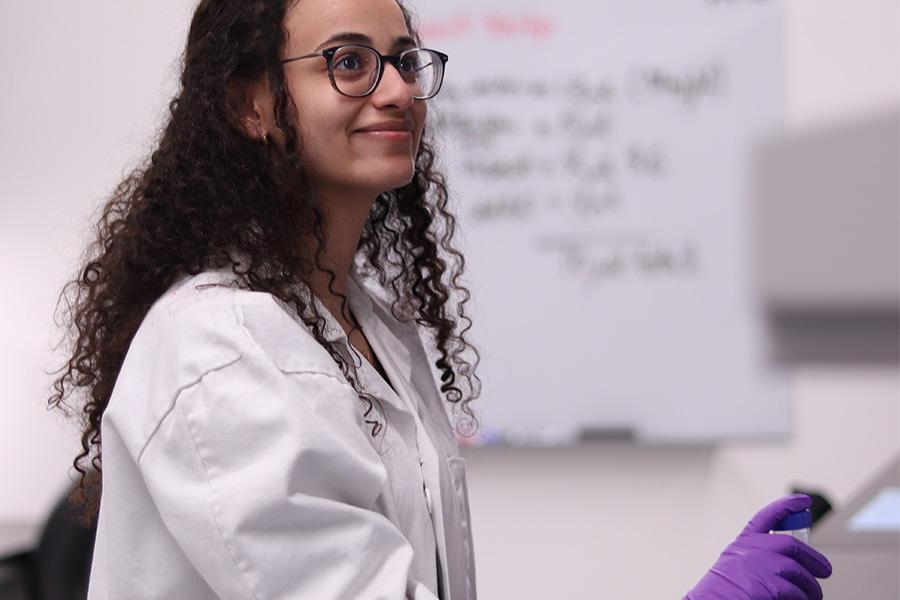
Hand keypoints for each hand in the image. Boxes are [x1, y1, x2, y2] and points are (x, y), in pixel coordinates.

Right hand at [685, 494, 832, 599]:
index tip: (803, 500)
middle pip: (792, 546)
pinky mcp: (770, 585)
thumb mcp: (736, 563)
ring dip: (811, 586)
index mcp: (744, 541)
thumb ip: (759, 556)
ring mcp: (761, 565)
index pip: (768, 515)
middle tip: (825, 570)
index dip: (788, 505)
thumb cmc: (723, 589)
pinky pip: (796, 592)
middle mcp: (753, 549)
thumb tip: (792, 562)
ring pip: (799, 572)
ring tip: (813, 595)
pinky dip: (802, 598)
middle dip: (814, 559)